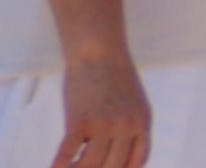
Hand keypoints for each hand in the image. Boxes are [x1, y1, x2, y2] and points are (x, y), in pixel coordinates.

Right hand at [53, 52, 150, 167]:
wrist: (99, 52)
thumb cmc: (113, 76)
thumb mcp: (133, 102)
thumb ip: (130, 126)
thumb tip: (117, 151)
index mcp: (143, 122)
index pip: (138, 161)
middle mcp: (127, 127)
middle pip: (114, 166)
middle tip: (84, 167)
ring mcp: (104, 125)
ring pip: (91, 165)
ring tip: (71, 167)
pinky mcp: (80, 122)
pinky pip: (67, 155)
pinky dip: (61, 166)